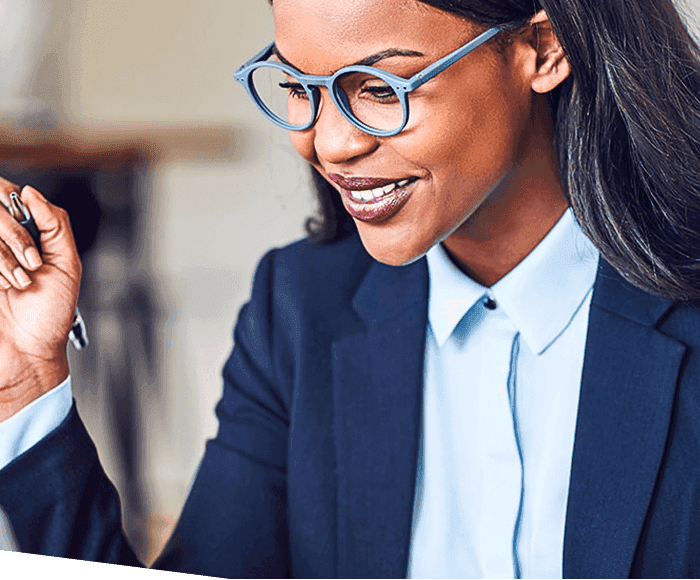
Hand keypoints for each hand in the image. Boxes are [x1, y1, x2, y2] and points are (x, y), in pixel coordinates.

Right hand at [0, 177, 81, 421]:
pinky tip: (5, 287)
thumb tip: (30, 192)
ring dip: (5, 259)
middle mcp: (2, 243)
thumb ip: (55, 224)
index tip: (31, 229)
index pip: (10, 195)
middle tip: (32, 266)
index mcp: (28, 236)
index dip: (16, 205)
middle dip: (16, 238)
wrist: (27, 353)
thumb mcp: (67, 265)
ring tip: (20, 283)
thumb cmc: (49, 316)